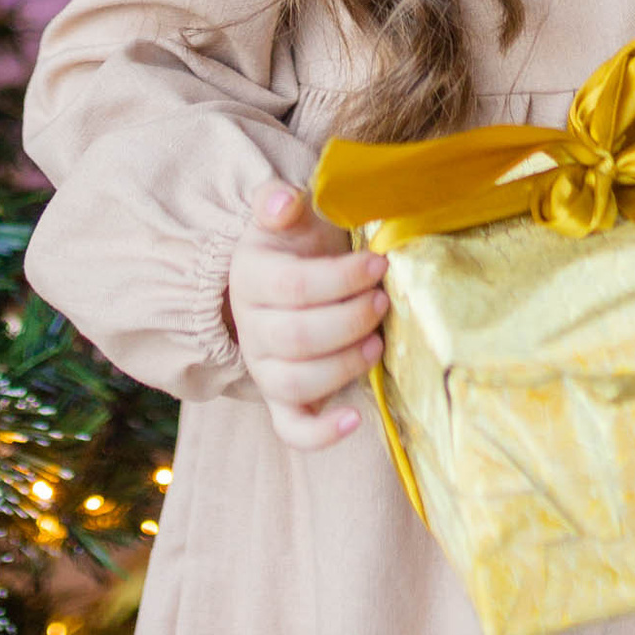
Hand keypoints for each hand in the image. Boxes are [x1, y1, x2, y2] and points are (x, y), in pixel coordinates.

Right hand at [227, 183, 386, 451]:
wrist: (283, 275)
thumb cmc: (297, 243)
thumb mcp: (288, 214)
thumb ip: (279, 201)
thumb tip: (282, 203)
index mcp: (252, 278)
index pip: (293, 287)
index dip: (341, 278)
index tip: (379, 264)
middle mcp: (252, 329)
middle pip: (296, 338)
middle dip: (349, 321)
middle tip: (383, 301)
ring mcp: (264, 368)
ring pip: (295, 383)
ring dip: (342, 366)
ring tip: (378, 344)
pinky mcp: (282, 400)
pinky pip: (292, 429)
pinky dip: (321, 433)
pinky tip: (355, 419)